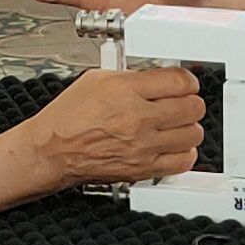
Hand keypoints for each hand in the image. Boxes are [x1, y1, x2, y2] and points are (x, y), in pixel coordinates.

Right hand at [17, 65, 202, 188]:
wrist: (52, 151)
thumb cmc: (68, 118)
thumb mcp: (97, 79)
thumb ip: (133, 76)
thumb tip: (159, 76)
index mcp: (124, 90)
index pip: (179, 81)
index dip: (187, 81)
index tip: (185, 84)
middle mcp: (135, 118)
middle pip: (191, 107)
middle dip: (190, 101)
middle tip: (183, 102)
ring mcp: (141, 146)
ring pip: (192, 134)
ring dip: (189, 127)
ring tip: (178, 124)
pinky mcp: (142, 169)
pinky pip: (183, 161)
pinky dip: (185, 152)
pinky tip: (175, 145)